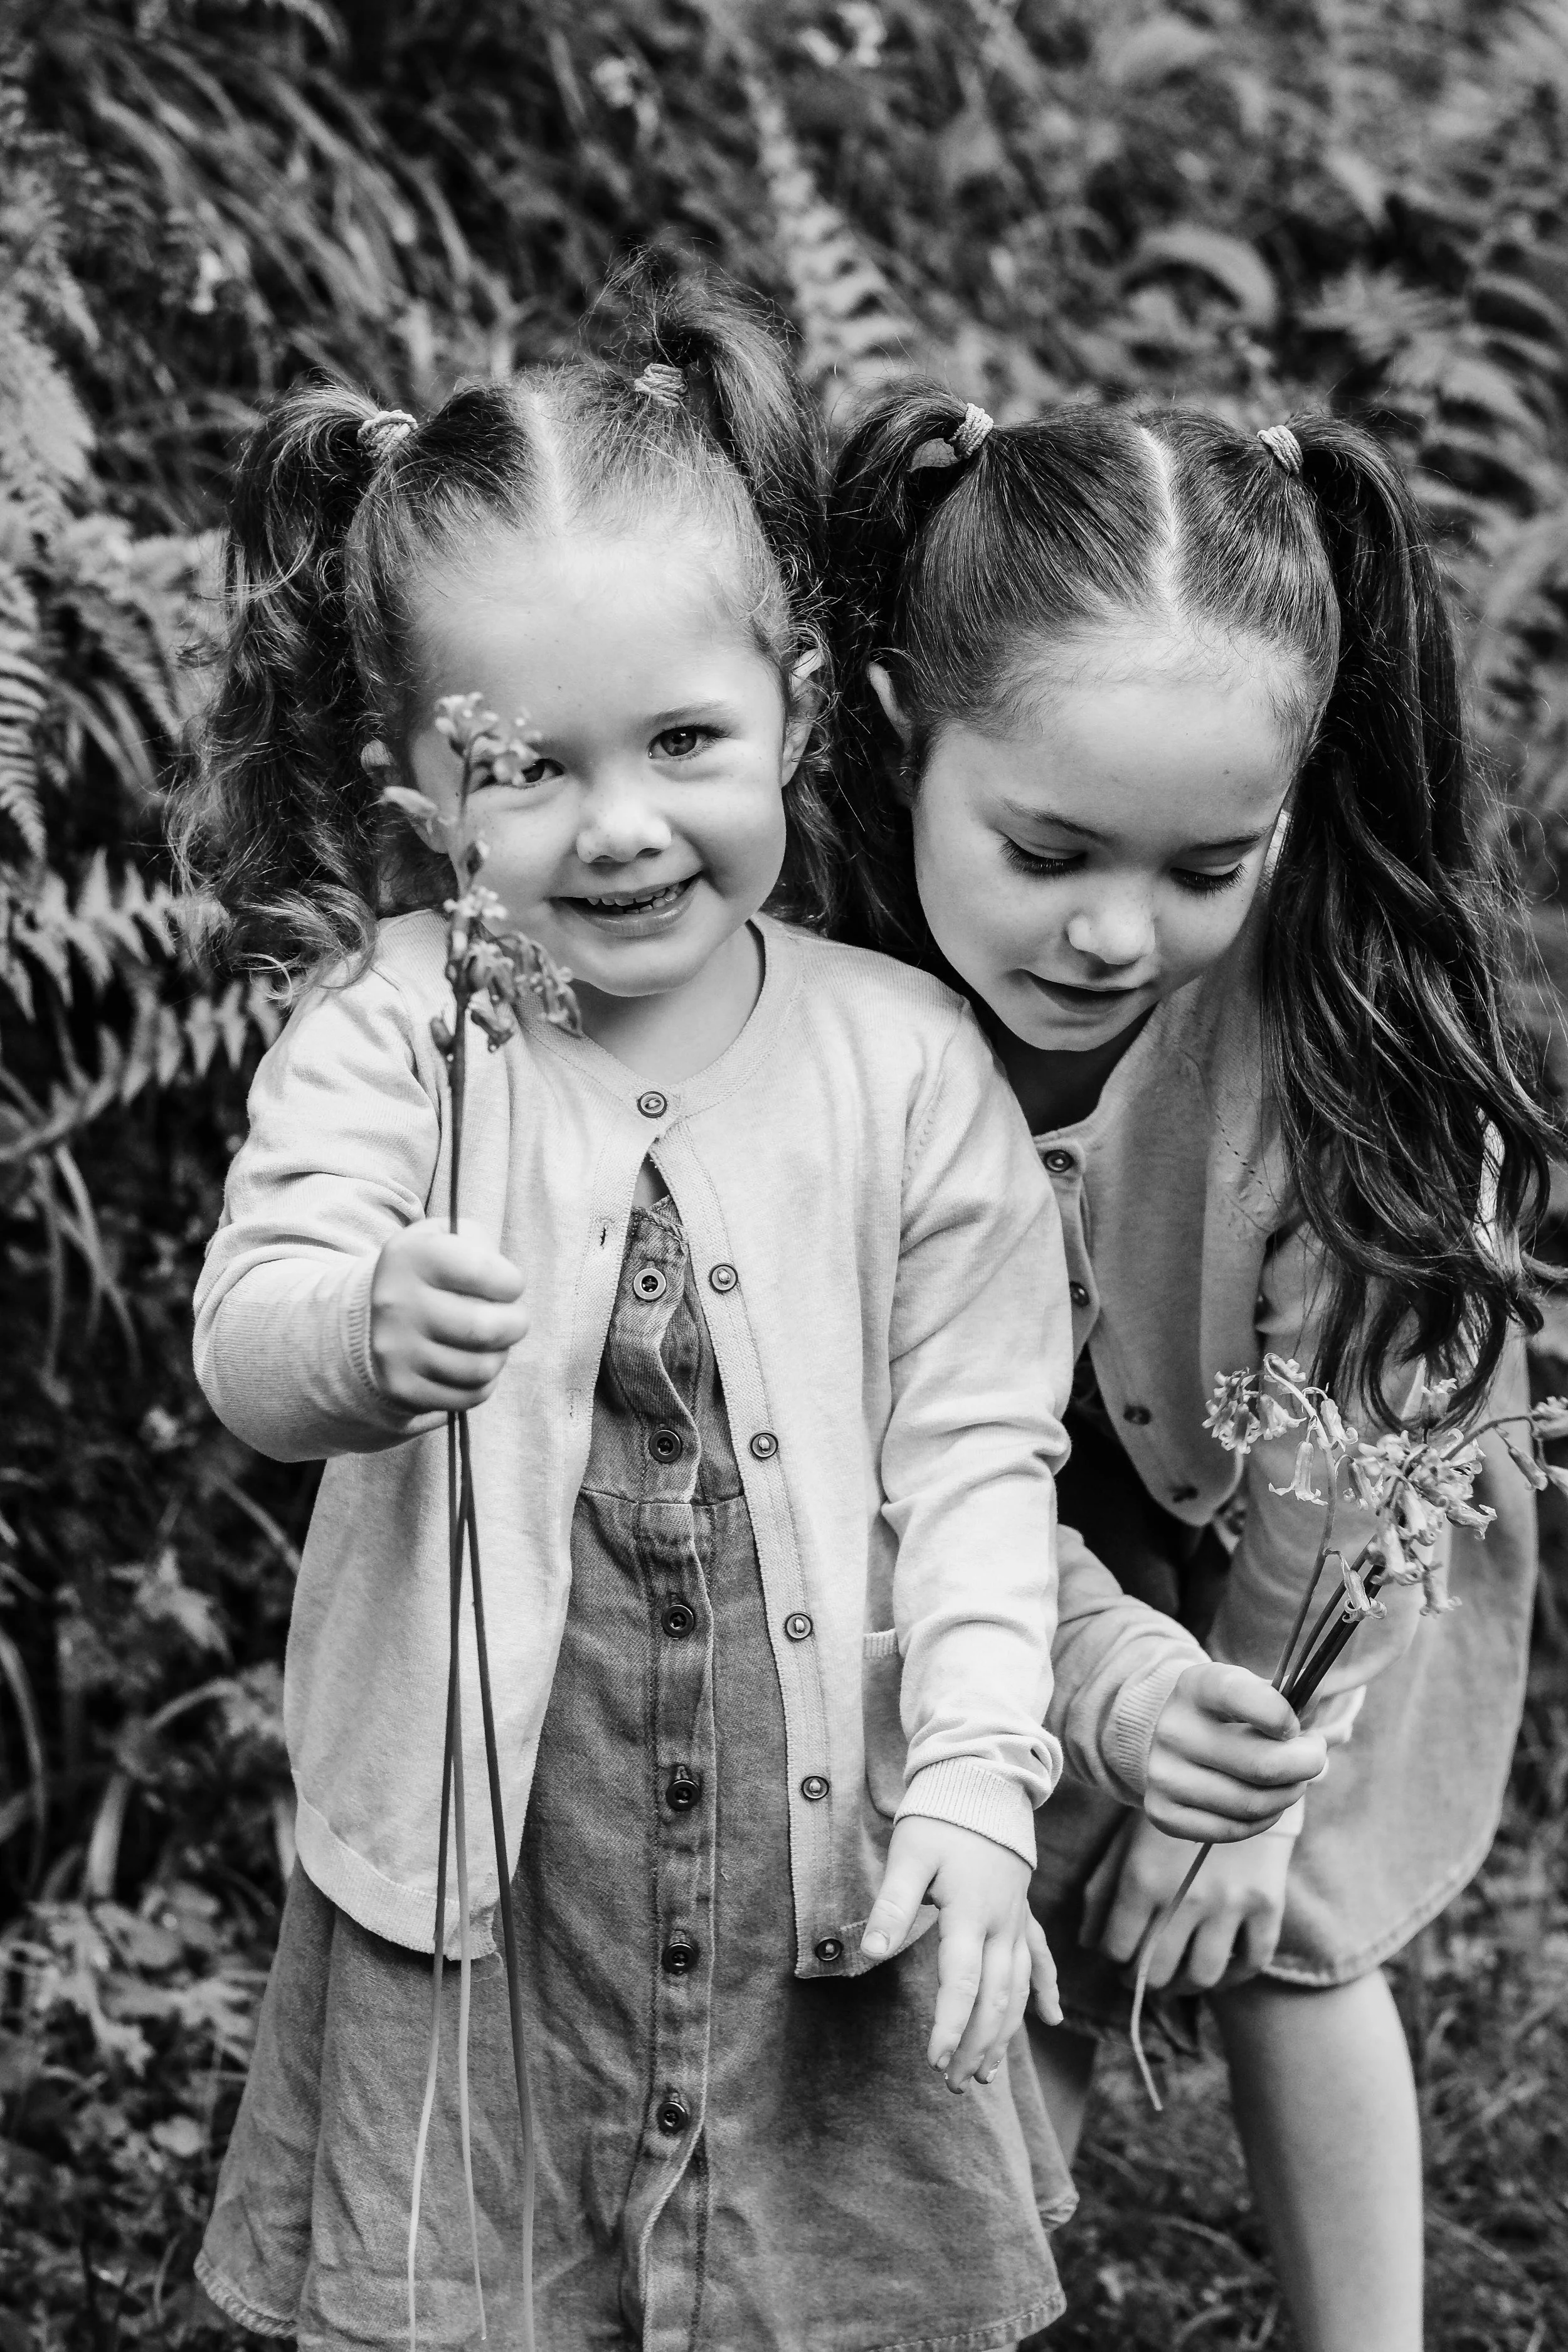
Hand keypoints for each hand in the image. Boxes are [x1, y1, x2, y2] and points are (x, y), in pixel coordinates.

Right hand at [369, 1220, 527, 1413]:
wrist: (375, 1318)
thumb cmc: (430, 1274)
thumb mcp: (447, 1238)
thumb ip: (479, 1244)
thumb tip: (503, 1287)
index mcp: (408, 1257)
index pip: (480, 1271)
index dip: (511, 1281)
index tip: (510, 1285)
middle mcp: (395, 1303)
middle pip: (484, 1328)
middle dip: (516, 1324)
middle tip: (513, 1319)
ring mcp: (395, 1350)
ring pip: (482, 1368)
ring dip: (500, 1354)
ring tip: (490, 1341)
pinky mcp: (402, 1388)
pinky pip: (470, 1395)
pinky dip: (483, 1381)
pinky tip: (471, 1362)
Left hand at [861, 1817, 1059, 2089]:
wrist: (983, 1778)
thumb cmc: (941, 1816)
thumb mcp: (909, 1854)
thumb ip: (893, 1905)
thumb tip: (869, 1953)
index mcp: (971, 1913)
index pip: (963, 1983)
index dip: (951, 2026)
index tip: (936, 2063)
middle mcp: (1002, 1924)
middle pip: (996, 1998)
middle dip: (977, 2045)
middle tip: (955, 2085)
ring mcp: (1017, 1920)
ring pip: (1019, 1988)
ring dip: (1005, 2033)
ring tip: (988, 2076)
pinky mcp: (1021, 1911)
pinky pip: (1040, 1959)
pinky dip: (1046, 1991)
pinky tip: (1051, 2021)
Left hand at [1083, 1811, 1293, 1992]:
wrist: (1235, 1776)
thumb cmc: (1171, 1814)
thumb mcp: (1126, 1840)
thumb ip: (1102, 1890)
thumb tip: (1089, 1943)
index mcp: (1143, 1877)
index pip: (1118, 1948)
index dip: (1113, 1958)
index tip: (1119, 1954)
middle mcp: (1186, 1896)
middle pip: (1157, 1971)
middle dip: (1144, 1979)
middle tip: (1144, 1973)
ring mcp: (1231, 1903)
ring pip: (1203, 1975)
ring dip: (1185, 1986)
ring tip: (1178, 1976)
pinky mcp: (1268, 1905)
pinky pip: (1252, 1962)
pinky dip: (1234, 1976)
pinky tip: (1220, 1967)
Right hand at [1144, 1659, 1326, 1842]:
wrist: (1165, 1734)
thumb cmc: (1227, 1712)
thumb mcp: (1252, 1690)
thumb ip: (1293, 1704)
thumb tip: (1337, 1732)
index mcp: (1197, 1686)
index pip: (1243, 1696)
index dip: (1283, 1716)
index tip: (1295, 1726)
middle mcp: (1173, 1730)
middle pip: (1263, 1764)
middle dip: (1306, 1765)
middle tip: (1315, 1757)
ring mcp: (1164, 1774)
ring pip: (1253, 1803)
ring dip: (1288, 1794)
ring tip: (1292, 1780)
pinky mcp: (1163, 1812)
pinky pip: (1233, 1830)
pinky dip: (1263, 1819)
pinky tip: (1265, 1801)